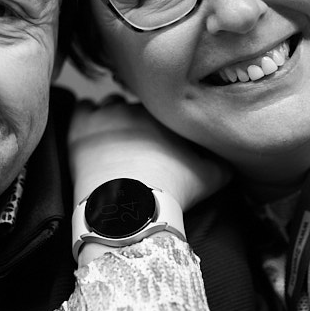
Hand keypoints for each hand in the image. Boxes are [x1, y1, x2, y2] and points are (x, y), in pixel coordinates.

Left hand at [69, 95, 231, 211]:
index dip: (163, 127)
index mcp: (166, 115)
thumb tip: (228, 155)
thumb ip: (223, 160)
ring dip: (114, 117)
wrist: (130, 206)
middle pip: (138, 108)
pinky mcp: (81, 126)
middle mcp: (137, 107)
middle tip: (139, 146)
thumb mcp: (213, 177)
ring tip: (115, 141)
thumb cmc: (172, 191)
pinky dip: (88, 118)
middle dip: (139, 122)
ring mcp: (108, 114)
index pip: (165, 111)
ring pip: (111, 104)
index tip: (161, 144)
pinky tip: (93, 134)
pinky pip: (83, 108)